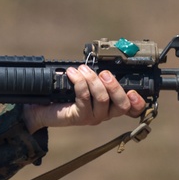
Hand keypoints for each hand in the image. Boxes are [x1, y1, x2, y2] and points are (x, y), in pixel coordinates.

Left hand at [22, 65, 146, 132]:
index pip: (131, 109)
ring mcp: (92, 117)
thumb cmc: (62, 93)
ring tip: (82, 69)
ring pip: (102, 99)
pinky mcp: (78, 117)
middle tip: (104, 73)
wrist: (40, 108)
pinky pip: (84, 98)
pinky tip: (72, 74)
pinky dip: (79, 82)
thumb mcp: (84, 82)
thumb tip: (101, 62)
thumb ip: (96, 76)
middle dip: (115, 86)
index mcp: (110, 105)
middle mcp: (104, 113)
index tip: (133, 91)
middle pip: (121, 105)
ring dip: (93, 80)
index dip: (138, 102)